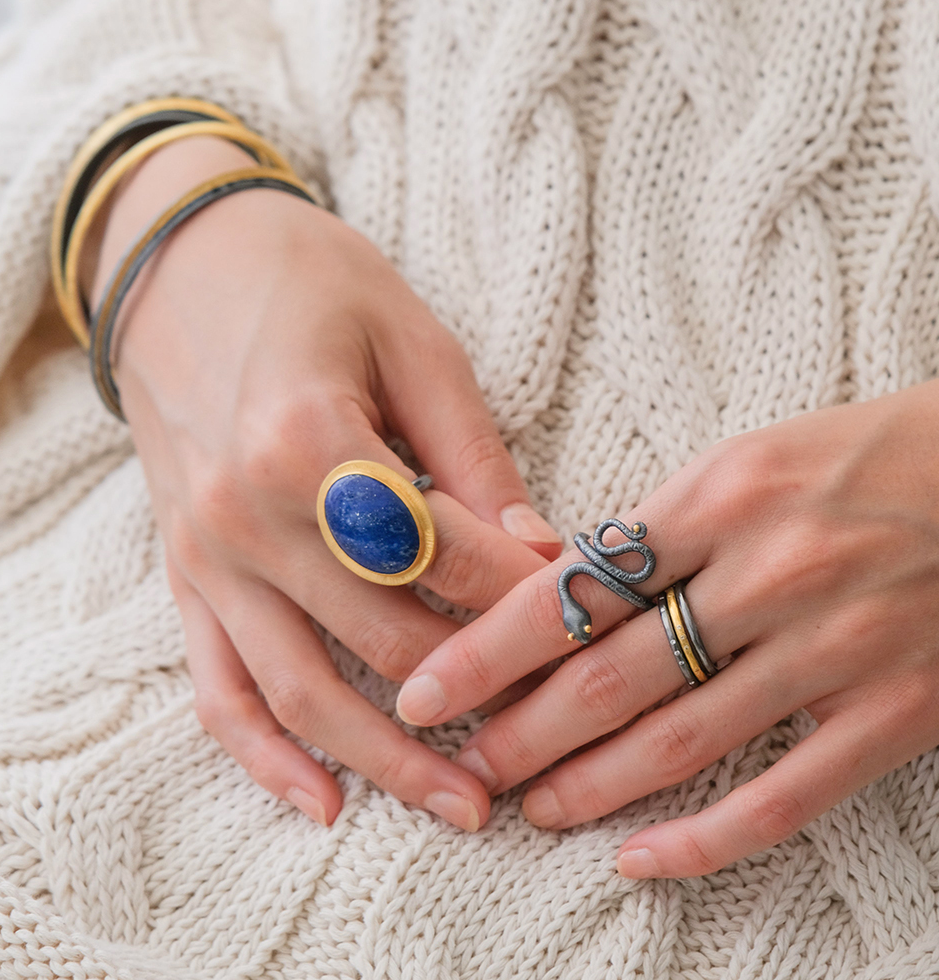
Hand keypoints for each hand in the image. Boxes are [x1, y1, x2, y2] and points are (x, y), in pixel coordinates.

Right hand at [91, 136, 561, 830]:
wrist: (177, 262)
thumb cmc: (309, 283)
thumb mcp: (413, 346)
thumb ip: (475, 460)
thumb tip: (543, 556)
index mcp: (310, 447)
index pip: (446, 559)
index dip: (531, 597)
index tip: (594, 619)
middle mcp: (246, 519)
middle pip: (386, 640)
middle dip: (483, 692)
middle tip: (559, 728)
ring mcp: (207, 559)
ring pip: (304, 692)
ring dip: (390, 761)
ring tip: (467, 808)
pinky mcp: (185, 576)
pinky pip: (219, 688)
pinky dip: (267, 757)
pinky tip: (324, 805)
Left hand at [396, 383, 938, 873]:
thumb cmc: (854, 458)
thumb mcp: (741, 462)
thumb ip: (653, 527)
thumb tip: (555, 585)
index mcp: (719, 497)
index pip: (574, 587)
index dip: (487, 648)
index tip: (425, 687)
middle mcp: (771, 573)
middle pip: (612, 675)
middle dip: (522, 729)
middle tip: (466, 764)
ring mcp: (835, 648)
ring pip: (681, 741)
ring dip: (589, 785)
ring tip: (529, 804)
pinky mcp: (894, 709)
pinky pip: (786, 796)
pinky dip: (706, 839)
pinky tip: (640, 859)